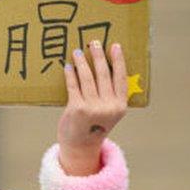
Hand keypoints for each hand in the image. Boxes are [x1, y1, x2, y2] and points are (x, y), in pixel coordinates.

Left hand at [57, 41, 127, 174]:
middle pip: (103, 75)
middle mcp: (109, 106)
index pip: (121, 78)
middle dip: (98, 56)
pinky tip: (68, 67)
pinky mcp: (77, 109)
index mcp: (120, 106)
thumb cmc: (94, 126)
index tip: (115, 46)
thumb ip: (109, 95)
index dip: (118, 61)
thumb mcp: (109, 112)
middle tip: (93, 43)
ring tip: (77, 51)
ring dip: (82, 62)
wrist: (81, 146)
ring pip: (87, 78)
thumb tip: (102, 67)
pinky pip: (74, 86)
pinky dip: (70, 75)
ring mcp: (93, 108)